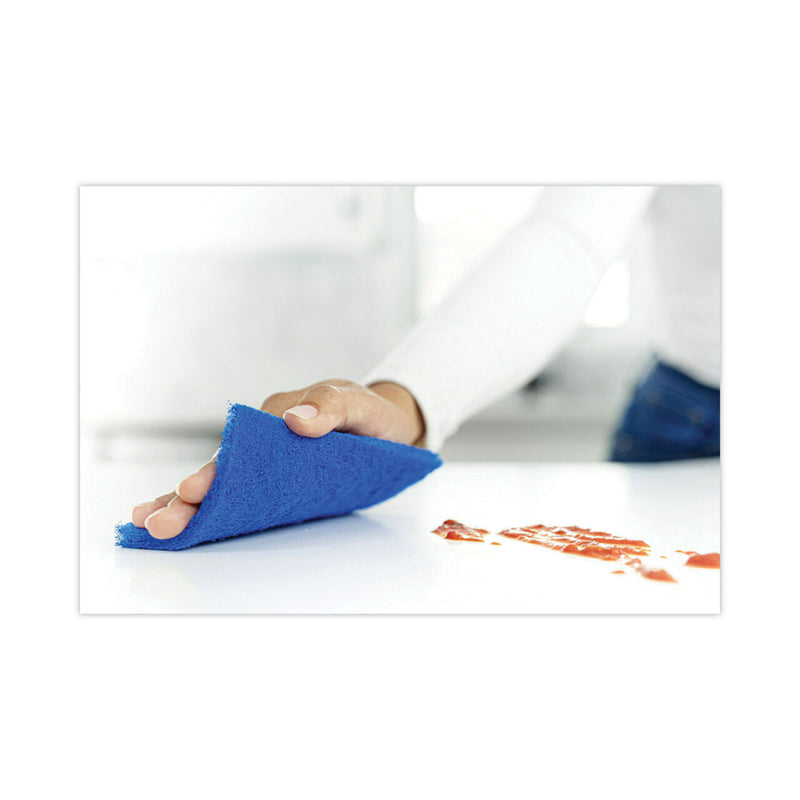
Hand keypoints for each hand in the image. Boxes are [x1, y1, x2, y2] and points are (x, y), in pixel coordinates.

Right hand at [130, 380, 423, 539]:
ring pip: (224, 485)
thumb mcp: (359, 403)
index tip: (192, 490)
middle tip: (159, 523)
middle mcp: (264, 438)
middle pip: (223, 470)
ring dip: (187, 505)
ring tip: (150, 524)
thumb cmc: (371, 413)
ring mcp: (268, 462)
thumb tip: (295, 420)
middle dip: (188, 497)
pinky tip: (186, 524)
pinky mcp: (278, 481)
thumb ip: (331, 407)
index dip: (217, 472)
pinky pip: (245, 495)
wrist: (390, 424)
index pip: (240, 449)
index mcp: (276, 415)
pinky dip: (213, 510)